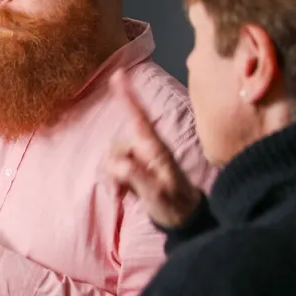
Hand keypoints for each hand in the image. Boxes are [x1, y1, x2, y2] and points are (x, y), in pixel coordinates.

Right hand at [102, 70, 202, 228]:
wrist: (183, 219)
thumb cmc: (175, 206)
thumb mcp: (157, 194)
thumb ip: (138, 176)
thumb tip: (120, 162)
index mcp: (156, 149)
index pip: (139, 118)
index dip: (128, 97)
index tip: (119, 75)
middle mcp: (147, 149)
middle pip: (117, 145)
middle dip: (112, 167)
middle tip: (119, 191)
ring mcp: (141, 159)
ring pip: (113, 158)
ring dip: (112, 177)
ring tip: (122, 196)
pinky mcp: (136, 169)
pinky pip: (114, 168)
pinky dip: (114, 182)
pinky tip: (122, 196)